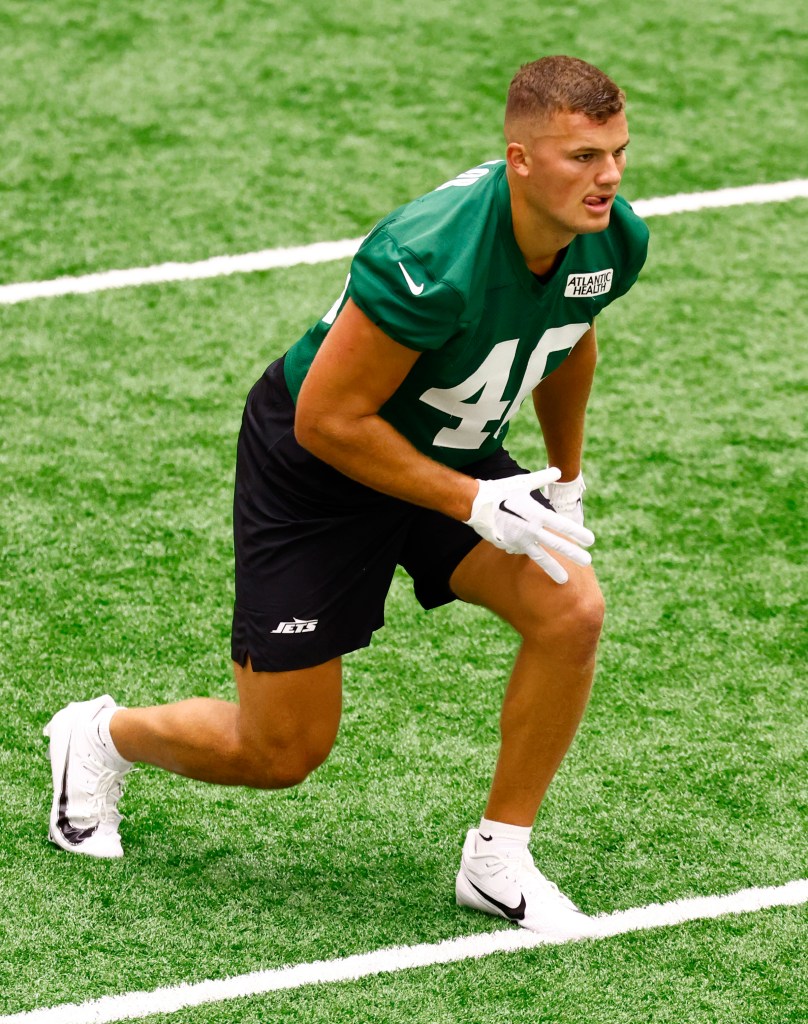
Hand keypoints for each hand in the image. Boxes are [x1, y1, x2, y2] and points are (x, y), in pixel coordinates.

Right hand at [465, 468, 594, 583]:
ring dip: (553, 568)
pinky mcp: (509, 546)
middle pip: (556, 545)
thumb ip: (543, 479)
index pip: (562, 526)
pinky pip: (521, 550)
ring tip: (565, 579)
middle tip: (588, 561)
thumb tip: (559, 471)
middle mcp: (531, 530)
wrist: (476, 504)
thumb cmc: (501, 491)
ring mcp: (520, 540)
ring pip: (540, 558)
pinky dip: (526, 549)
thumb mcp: (523, 482)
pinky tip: (524, 543)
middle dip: (573, 554)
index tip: (590, 540)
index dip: (577, 533)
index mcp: (537, 514)